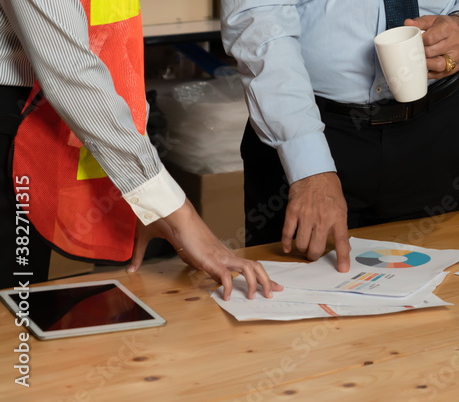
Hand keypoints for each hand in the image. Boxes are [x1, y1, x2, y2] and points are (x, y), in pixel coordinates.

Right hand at [128, 200, 282, 300]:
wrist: (170, 212)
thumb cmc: (167, 224)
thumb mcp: (158, 245)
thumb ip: (144, 256)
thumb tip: (130, 268)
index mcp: (217, 252)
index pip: (242, 264)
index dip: (254, 274)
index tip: (262, 283)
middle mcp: (223, 254)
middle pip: (254, 266)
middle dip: (267, 279)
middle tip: (277, 290)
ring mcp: (219, 256)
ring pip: (249, 269)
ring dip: (258, 283)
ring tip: (261, 297)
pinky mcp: (211, 259)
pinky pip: (226, 276)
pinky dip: (230, 287)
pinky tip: (228, 297)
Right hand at [283, 172, 350, 269]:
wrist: (314, 173)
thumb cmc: (329, 190)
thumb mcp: (341, 208)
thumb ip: (340, 227)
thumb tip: (344, 247)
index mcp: (337, 217)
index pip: (342, 242)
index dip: (342, 258)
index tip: (342, 269)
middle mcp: (322, 219)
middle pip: (317, 248)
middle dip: (314, 255)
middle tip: (314, 253)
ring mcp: (306, 216)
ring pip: (302, 244)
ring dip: (302, 249)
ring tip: (304, 245)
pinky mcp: (292, 213)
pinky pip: (287, 234)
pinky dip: (287, 244)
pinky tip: (288, 247)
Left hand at [405, 15, 458, 78]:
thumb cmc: (447, 26)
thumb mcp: (434, 20)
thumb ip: (420, 22)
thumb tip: (407, 23)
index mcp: (449, 29)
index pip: (429, 39)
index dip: (418, 42)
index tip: (412, 43)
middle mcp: (455, 43)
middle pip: (432, 52)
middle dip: (419, 53)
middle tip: (412, 53)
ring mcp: (457, 56)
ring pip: (438, 65)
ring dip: (425, 65)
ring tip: (418, 62)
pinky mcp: (458, 66)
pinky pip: (442, 74)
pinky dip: (431, 73)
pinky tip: (425, 69)